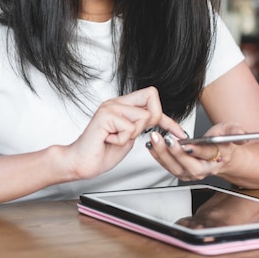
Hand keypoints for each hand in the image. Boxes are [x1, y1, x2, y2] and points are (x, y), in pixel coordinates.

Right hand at [62, 86, 184, 179]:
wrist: (79, 163)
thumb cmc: (101, 152)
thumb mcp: (130, 137)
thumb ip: (142, 125)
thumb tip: (159, 120)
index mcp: (123, 105)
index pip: (153, 100)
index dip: (168, 118)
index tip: (179, 133)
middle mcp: (117, 102)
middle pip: (152, 95)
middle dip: (152, 119)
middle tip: (134, 133)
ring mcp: (111, 107)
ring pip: (143, 117)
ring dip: (132, 134)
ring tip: (116, 138)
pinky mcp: (105, 116)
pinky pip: (129, 128)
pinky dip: (122, 140)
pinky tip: (109, 140)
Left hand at [147, 122, 249, 181]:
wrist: (222, 154)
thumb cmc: (225, 142)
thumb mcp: (232, 130)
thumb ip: (236, 131)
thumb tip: (241, 135)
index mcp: (219, 159)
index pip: (208, 155)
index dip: (197, 150)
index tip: (187, 144)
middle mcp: (205, 169)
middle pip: (189, 166)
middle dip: (176, 153)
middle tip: (166, 140)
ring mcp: (192, 173)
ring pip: (176, 168)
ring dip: (163, 154)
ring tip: (155, 140)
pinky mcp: (182, 172)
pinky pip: (169, 167)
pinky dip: (159, 156)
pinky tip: (152, 145)